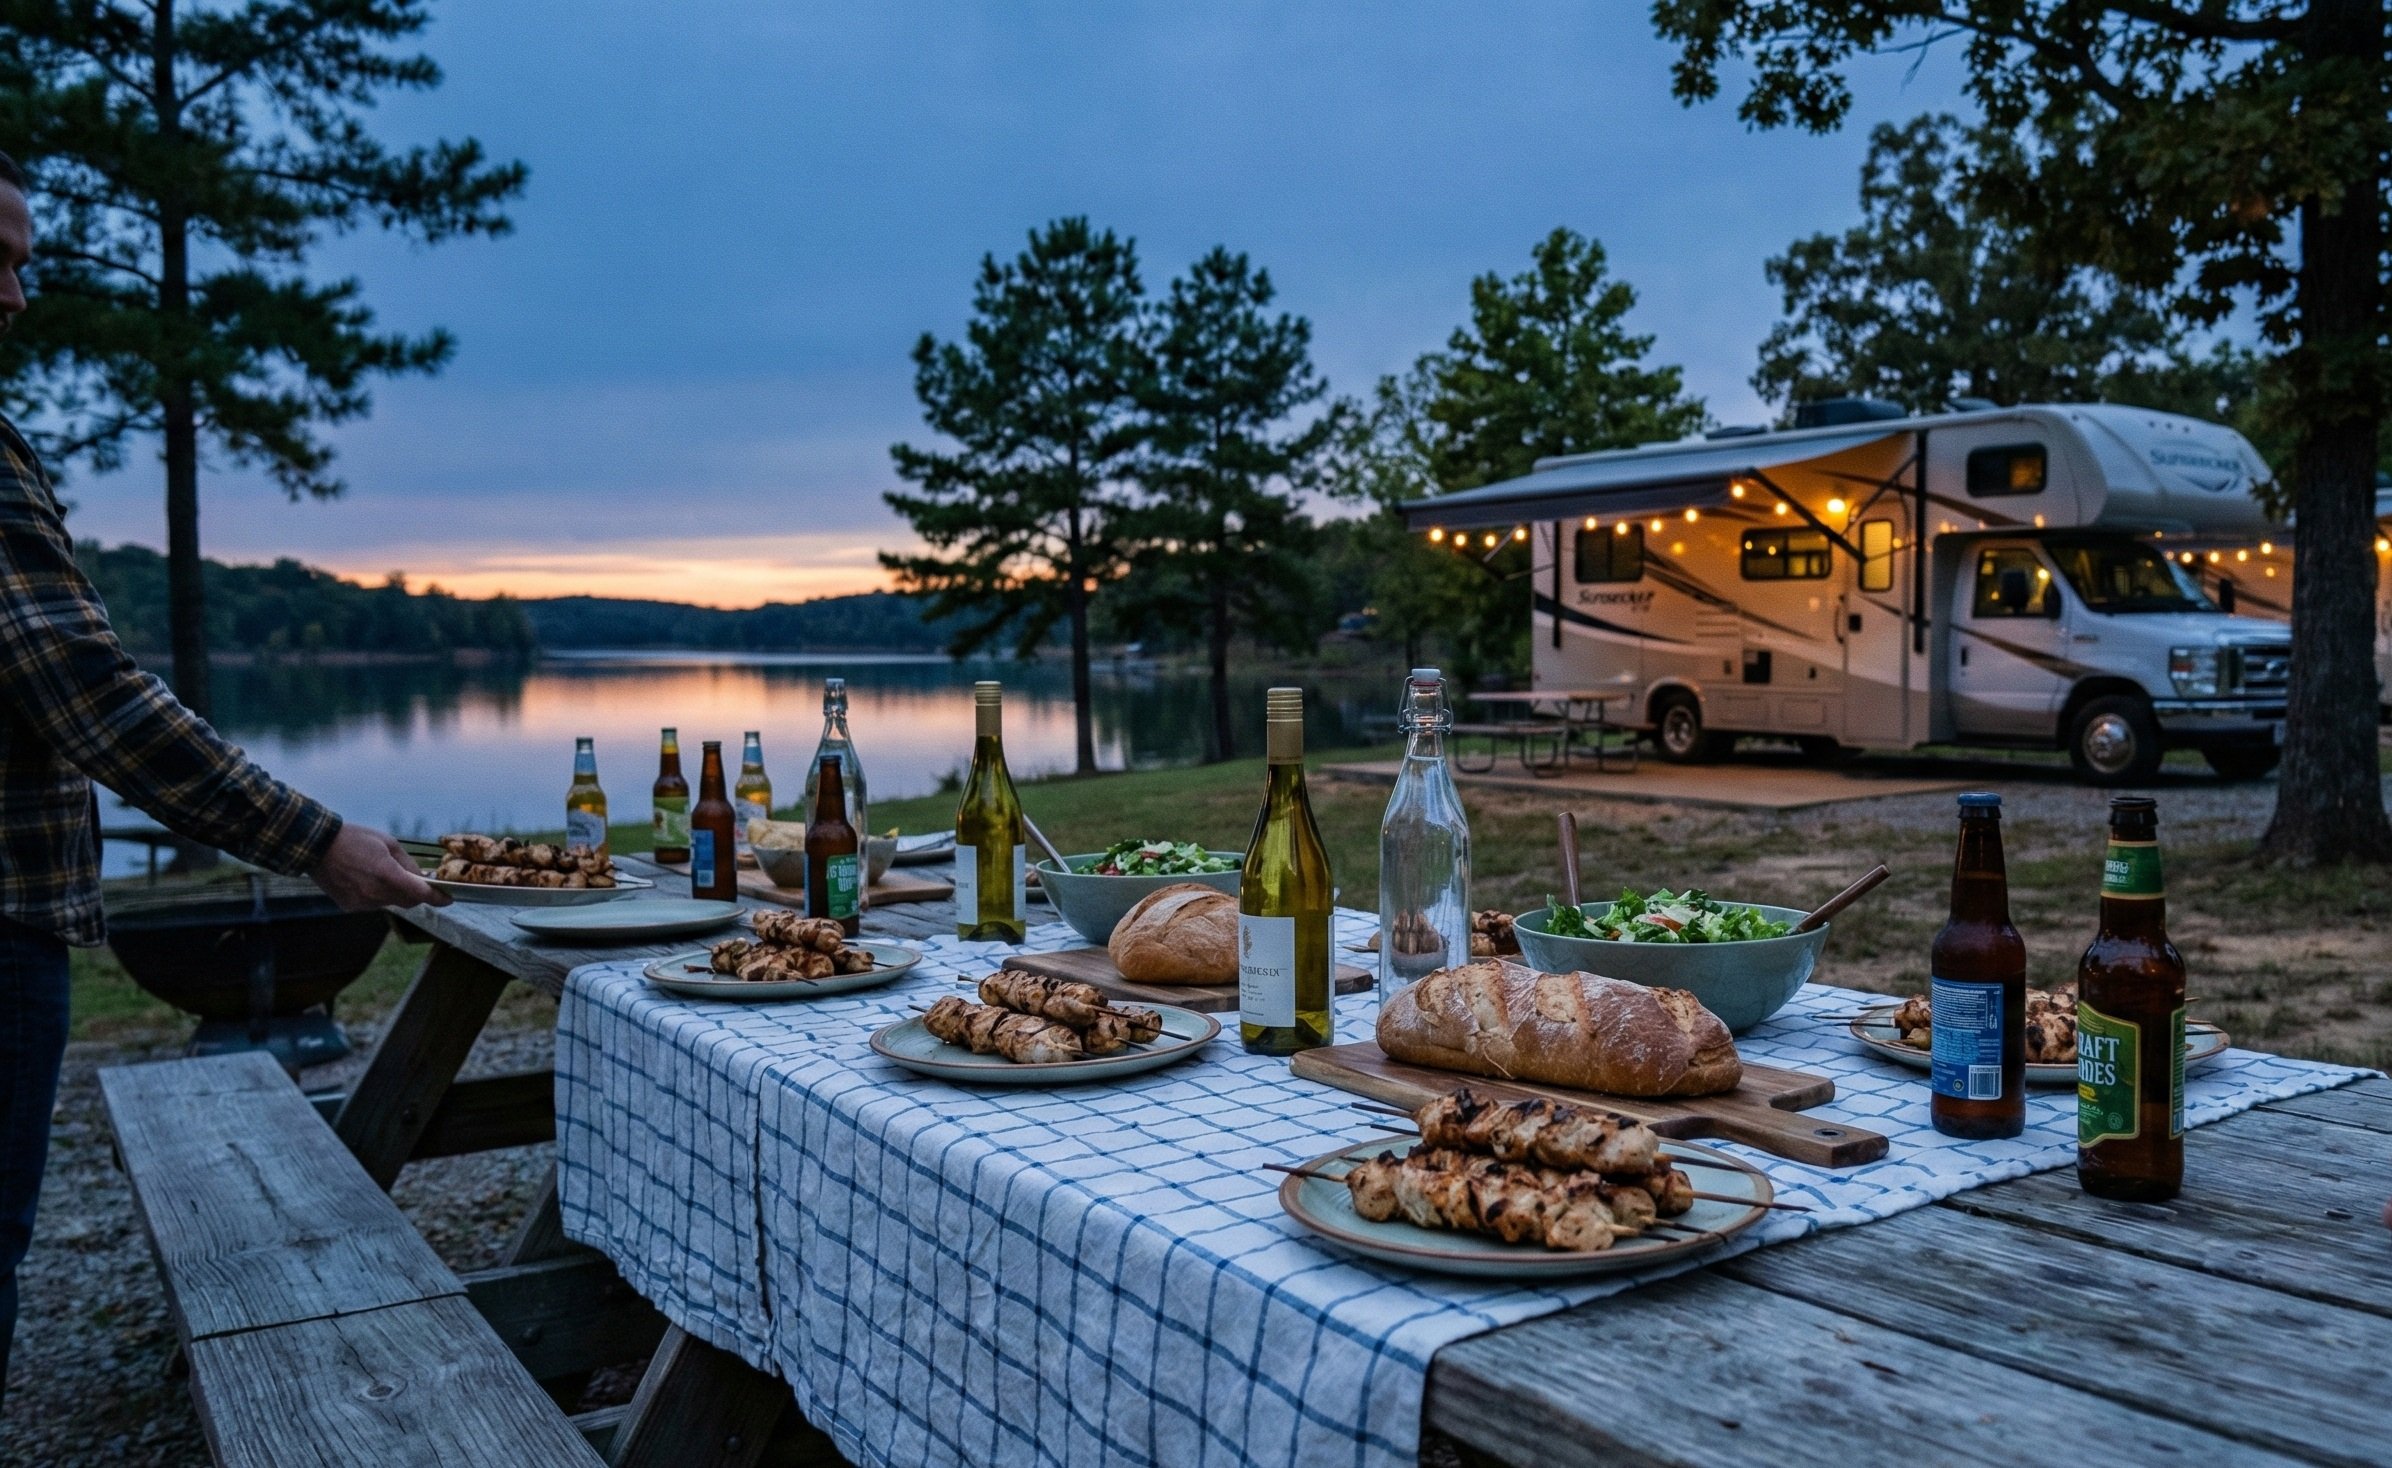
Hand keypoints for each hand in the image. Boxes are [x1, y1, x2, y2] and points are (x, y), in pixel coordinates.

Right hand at [311, 822, 449, 909]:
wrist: (317, 846)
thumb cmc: (354, 839)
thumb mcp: (388, 843)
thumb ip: (408, 863)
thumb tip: (421, 878)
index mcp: (387, 875)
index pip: (421, 894)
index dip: (438, 898)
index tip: (448, 899)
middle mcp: (375, 893)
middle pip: (408, 902)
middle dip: (417, 894)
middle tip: (418, 882)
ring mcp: (362, 902)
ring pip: (390, 903)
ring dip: (395, 893)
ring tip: (383, 873)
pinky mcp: (350, 906)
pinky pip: (373, 904)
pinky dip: (377, 895)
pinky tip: (366, 879)